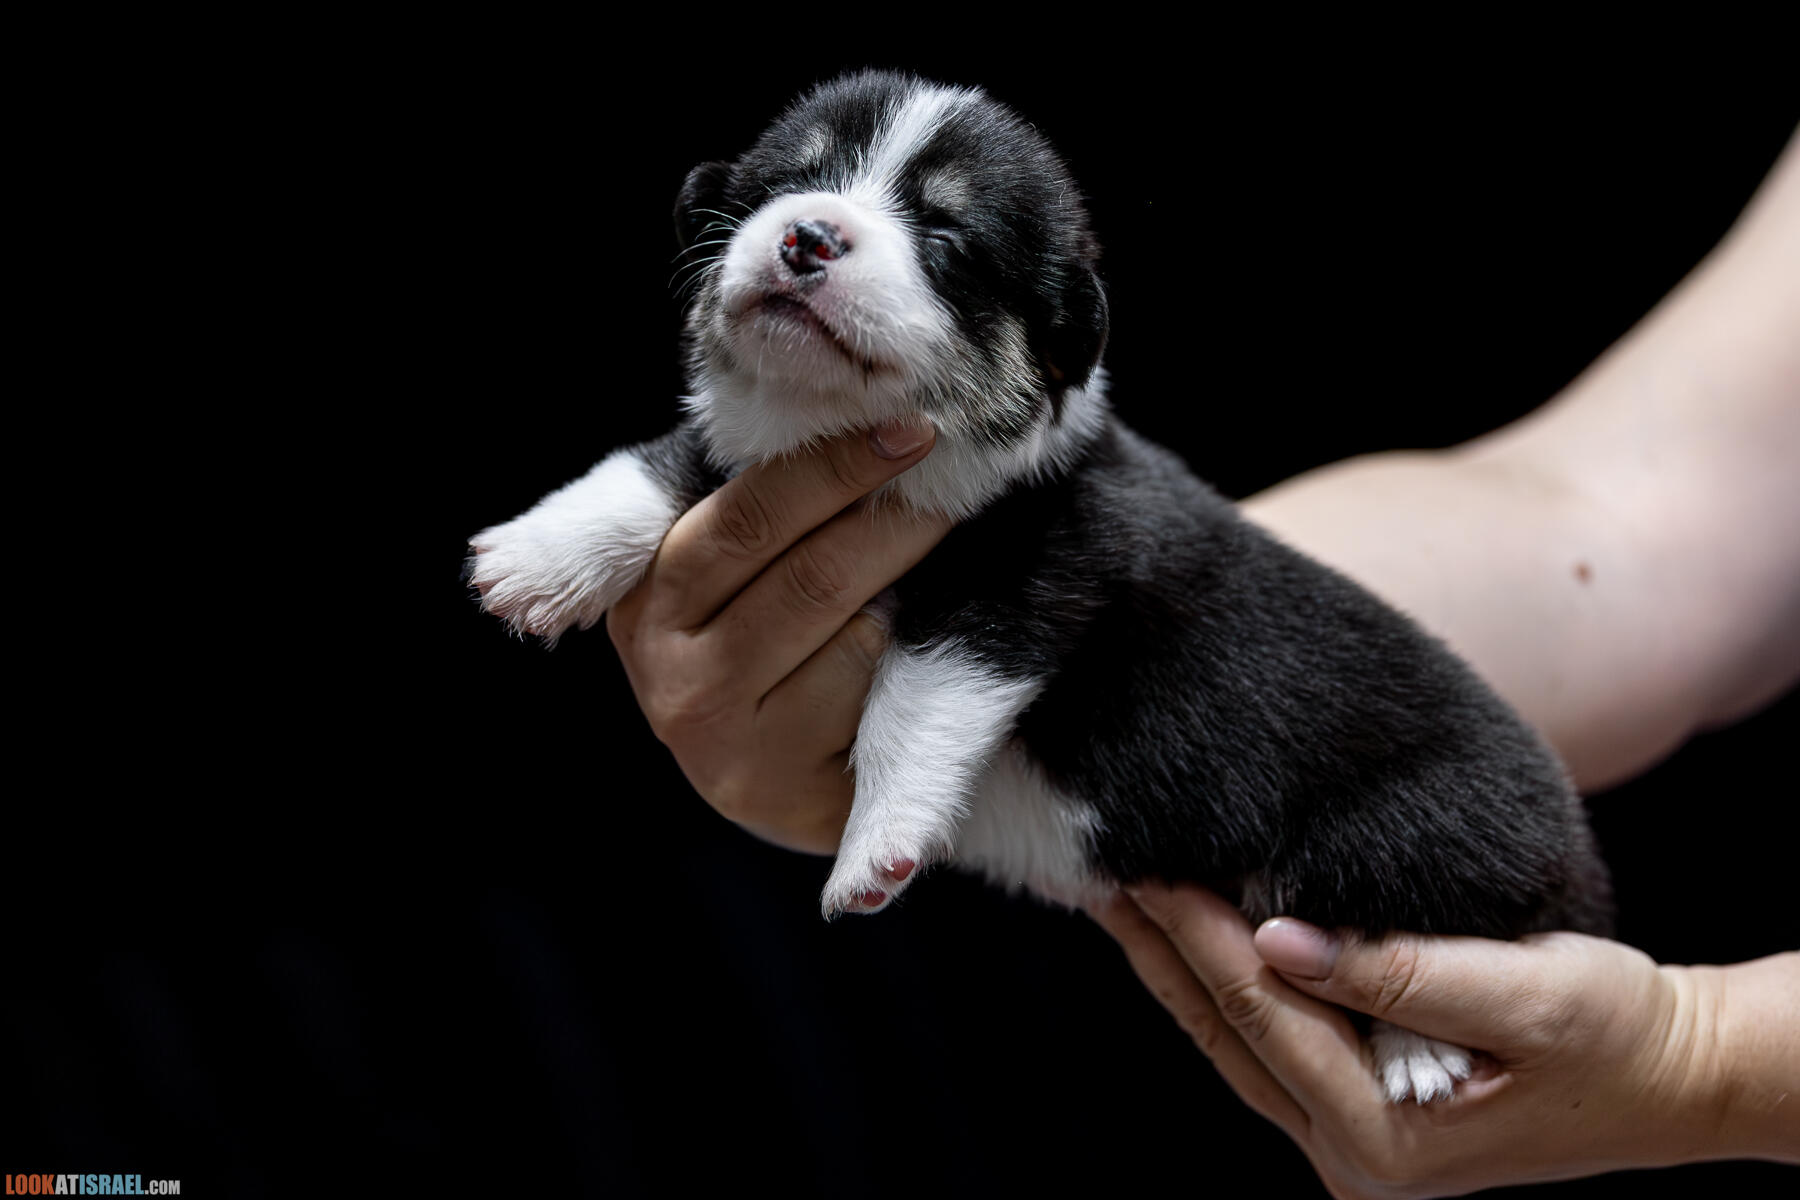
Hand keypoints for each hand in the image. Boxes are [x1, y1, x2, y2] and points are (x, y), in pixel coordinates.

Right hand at [606, 421, 950, 854]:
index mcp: (645, 598)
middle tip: (959, 479)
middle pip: (808, 578)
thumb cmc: (765, 637)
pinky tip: (925, 642)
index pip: (745, 516)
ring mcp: (723, 747)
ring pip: (851, 639)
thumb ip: (752, 500)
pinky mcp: (784, 796)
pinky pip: (873, 704)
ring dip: (910, 591)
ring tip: (943, 550)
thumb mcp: (734, 567)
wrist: (790, 774)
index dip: (831, 467)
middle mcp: (668, 676)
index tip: (911, 429)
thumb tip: (833, 396)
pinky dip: (906, 663)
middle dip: (894, 521)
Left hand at [1089, 884, 1797, 1197]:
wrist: (1677, 1077)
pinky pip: (1265, 1036)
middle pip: (1224, 1028)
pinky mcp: (1356, 1104)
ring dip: (1177, 961)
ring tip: (1120, 888)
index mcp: (1381, 1136)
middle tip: (1100, 864)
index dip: (1197, 932)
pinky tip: (1190, 929)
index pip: (1261, 1011)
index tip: (1145, 863)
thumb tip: (1278, 937)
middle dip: (1160, 946)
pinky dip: (1222, 979)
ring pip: (1232, 1036)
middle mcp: (1348, 1151)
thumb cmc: (1619, 1036)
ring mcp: (1346, 1134)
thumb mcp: (1528, 995)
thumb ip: (1401, 971)